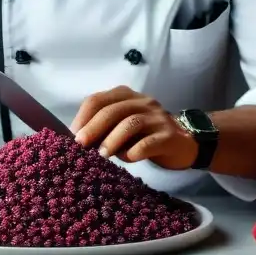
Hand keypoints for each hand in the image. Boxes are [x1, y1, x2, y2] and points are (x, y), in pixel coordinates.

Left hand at [70, 86, 198, 170]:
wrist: (185, 143)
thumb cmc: (145, 134)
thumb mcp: (122, 127)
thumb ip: (104, 128)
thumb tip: (78, 140)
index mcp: (125, 96)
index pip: (98, 100)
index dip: (83, 117)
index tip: (71, 136)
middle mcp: (142, 102)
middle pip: (112, 110)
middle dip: (93, 128)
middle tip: (81, 145)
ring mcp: (157, 117)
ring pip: (131, 123)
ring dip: (112, 139)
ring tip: (102, 155)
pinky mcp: (169, 136)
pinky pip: (150, 142)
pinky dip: (136, 150)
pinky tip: (129, 158)